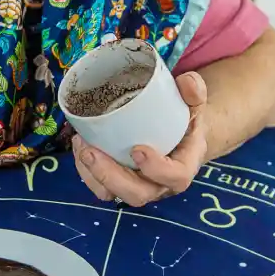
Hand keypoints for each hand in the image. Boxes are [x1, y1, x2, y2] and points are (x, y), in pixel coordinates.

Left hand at [73, 71, 209, 206]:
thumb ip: (194, 92)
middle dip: (111, 176)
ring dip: (92, 174)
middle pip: (137, 194)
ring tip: (81, 145)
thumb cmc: (184, 121)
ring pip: (113, 194)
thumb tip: (188, 81)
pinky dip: (85, 171)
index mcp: (183, 167)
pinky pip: (100, 188)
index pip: (176, 177)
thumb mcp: (194, 105)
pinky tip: (79, 146)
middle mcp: (160, 185)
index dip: (156, 168)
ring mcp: (138, 187)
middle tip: (91, 151)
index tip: (137, 149)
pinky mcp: (120, 185)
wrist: (179, 138)